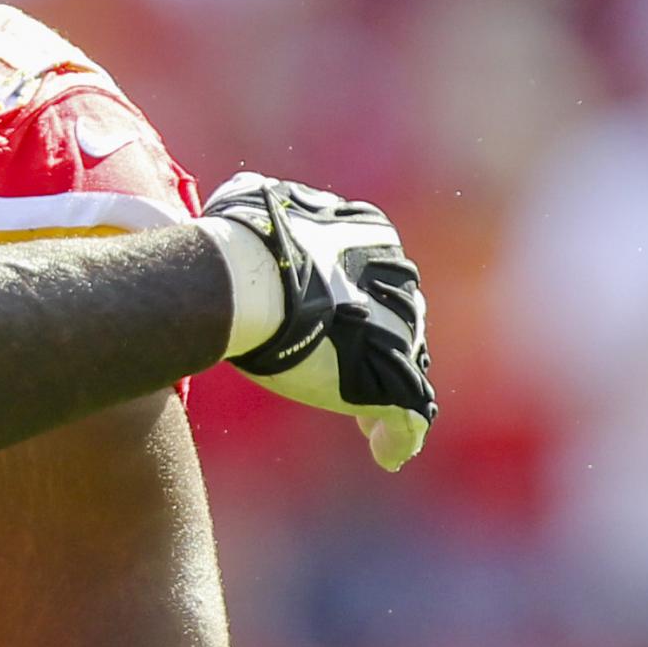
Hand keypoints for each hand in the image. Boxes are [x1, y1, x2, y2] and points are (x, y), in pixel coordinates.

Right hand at [197, 173, 436, 471]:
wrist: (246, 279)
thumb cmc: (239, 242)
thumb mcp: (252, 203)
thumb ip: (261, 204)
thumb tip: (245, 191)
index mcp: (374, 237)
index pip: (378, 281)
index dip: (361, 311)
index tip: (338, 332)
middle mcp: (398, 285)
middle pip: (399, 326)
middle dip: (381, 353)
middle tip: (356, 382)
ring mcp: (397, 335)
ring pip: (404, 373)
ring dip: (387, 398)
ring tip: (370, 429)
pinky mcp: (388, 381)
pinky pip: (407, 418)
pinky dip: (397, 437)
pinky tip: (386, 455)